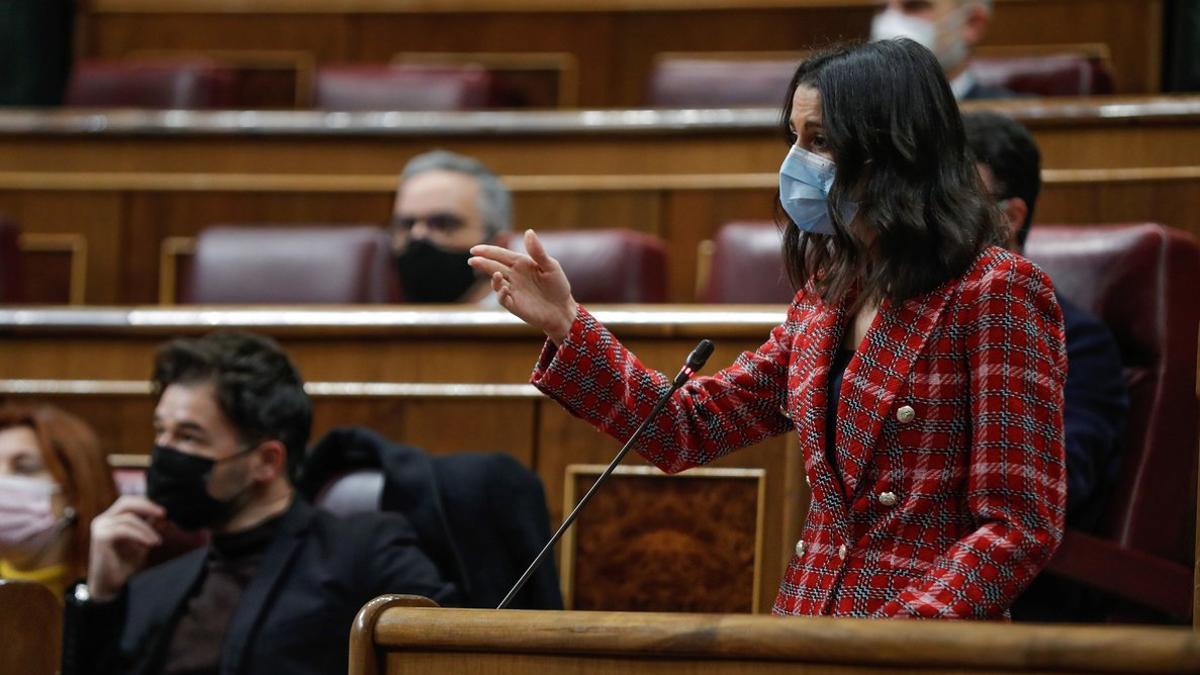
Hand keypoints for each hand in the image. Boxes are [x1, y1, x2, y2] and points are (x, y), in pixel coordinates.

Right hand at [87, 496, 164, 600]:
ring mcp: (100, 527)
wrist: (110, 586)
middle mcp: (103, 520)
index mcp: (111, 519)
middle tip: (163, 514)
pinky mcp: (100, 537)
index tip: (163, 512)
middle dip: (147, 506)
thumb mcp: (141, 542)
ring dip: (147, 529)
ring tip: (157, 541)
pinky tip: (151, 543)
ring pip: (129, 518)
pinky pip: (124, 529)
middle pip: (126, 502)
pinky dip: (140, 535)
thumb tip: (160, 515)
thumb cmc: (125, 565)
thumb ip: (147, 528)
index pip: (129, 502)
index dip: (146, 503)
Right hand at [469, 229, 577, 343]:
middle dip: (482, 263)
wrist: (562, 309)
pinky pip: (503, 298)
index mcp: (521, 263)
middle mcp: (513, 276)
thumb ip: (538, 251)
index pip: (501, 255)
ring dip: (493, 278)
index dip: (487, 251)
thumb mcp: (551, 266)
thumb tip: (528, 231)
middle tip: (472, 260)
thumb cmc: (557, 286)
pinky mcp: (514, 305)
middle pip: (494, 267)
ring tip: (496, 274)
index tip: (475, 249)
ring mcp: (512, 290)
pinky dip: (501, 294)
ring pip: (496, 282)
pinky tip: (505, 288)